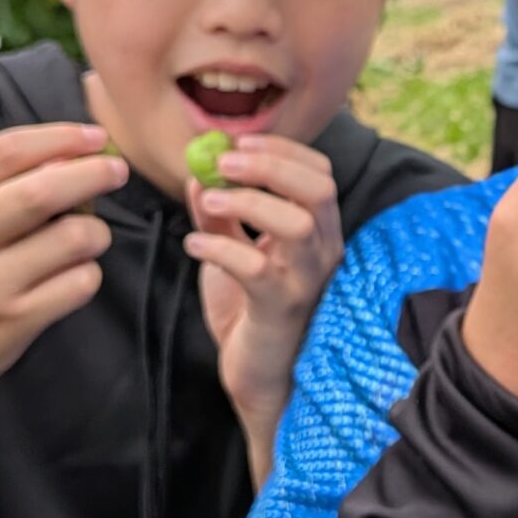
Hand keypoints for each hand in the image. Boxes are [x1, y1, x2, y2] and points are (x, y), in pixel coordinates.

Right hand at [0, 124, 123, 398]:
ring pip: (74, 236)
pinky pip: (81, 282)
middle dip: (93, 173)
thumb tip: (69, 156)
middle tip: (117, 171)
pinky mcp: (15, 321)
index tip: (94, 136)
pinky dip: (88, 273)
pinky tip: (71, 277)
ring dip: (96, 232)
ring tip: (84, 240)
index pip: (5, 151)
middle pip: (44, 189)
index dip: (59, 137)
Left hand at [182, 136, 344, 477]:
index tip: (239, 141)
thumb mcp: (234, 252)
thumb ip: (220, 216)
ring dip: (248, 202)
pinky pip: (255, 268)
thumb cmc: (251, 311)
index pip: (320, 173)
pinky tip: (194, 246)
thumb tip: (199, 175)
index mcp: (319, 232)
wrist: (260, 376)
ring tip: (210, 202)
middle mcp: (323, 252)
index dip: (283, 149)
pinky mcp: (280, 308)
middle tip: (222, 162)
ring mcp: (306, 280)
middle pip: (317, 189)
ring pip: (294, 224)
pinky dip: (219, 248)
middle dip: (268, 165)